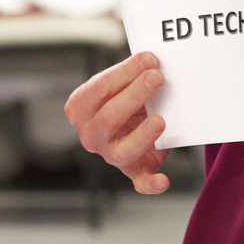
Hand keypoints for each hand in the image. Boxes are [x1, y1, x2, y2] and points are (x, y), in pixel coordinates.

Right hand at [65, 51, 168, 194]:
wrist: (135, 120)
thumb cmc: (125, 97)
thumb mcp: (121, 83)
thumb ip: (132, 73)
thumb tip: (152, 59)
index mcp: (80, 108)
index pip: (99, 89)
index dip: (125, 73)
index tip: (148, 59)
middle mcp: (90, 135)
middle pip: (109, 117)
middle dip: (135, 95)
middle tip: (157, 77)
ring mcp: (110, 155)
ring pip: (122, 150)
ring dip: (142, 136)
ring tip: (159, 120)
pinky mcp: (134, 171)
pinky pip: (140, 182)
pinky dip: (151, 184)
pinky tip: (163, 181)